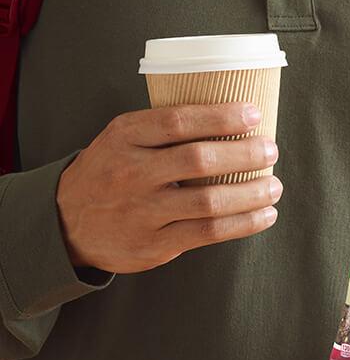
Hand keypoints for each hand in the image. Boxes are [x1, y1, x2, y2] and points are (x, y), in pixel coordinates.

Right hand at [56, 103, 282, 273]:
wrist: (66, 223)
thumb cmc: (110, 172)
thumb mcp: (123, 139)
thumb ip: (164, 129)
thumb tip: (232, 119)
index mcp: (125, 137)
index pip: (178, 121)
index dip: (221, 116)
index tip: (254, 114)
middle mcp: (131, 173)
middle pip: (198, 160)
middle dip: (244, 154)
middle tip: (270, 150)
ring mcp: (143, 212)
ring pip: (208, 201)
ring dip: (251, 193)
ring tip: (275, 186)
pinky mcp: (154, 245)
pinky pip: (208, 233)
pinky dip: (244, 223)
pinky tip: (265, 215)